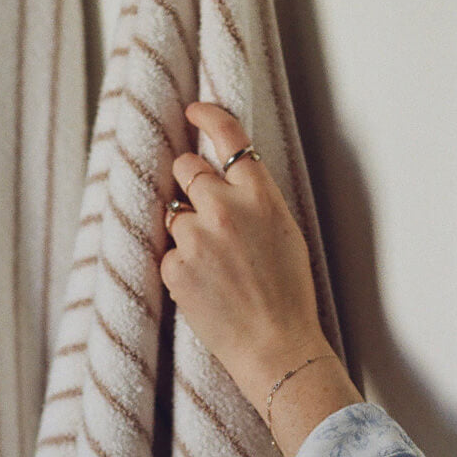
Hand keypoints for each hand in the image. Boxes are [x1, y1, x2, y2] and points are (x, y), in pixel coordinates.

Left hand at [159, 101, 361, 456]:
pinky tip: (206, 287)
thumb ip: (254, 200)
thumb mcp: (284, 232)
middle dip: (190, 180)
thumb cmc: (288, 294)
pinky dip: (181, 265)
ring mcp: (196, 237)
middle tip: (204, 208)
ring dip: (186, 229)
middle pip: (186, 168)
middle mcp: (225, 209)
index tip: (192, 110)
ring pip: (173, 213)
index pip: (228, 137)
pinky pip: (168, 252)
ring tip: (214, 265)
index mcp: (260, 197)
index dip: (206, 116)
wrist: (276, 346)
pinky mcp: (174, 266)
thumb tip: (225, 177)